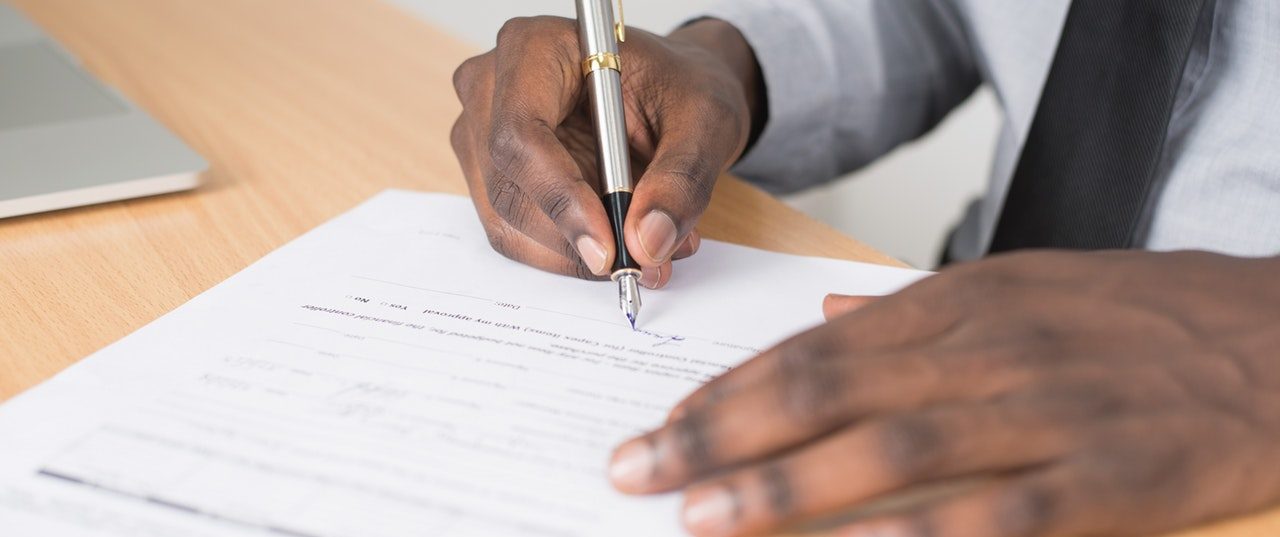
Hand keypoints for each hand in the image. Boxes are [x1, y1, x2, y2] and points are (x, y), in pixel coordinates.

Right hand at [450, 17, 762, 286]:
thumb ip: (681, 180)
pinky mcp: (493, 177)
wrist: (671, 94)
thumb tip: (647, 241)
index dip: (560, 197)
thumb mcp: (705, 122)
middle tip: (643, 262)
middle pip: (509, 186)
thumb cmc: (679, 88)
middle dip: (574, 238)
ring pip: (508, 221)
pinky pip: (516, 235)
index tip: (607, 247)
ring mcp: (483, 135)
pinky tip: (619, 241)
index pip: (521, 133)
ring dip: (575, 253)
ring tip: (648, 248)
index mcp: (536, 48)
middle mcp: (492, 89)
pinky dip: (568, 253)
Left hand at [608, 250, 1279, 536]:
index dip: (729, 389)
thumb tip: (832, 308)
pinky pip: (995, 515)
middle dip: (719, 434)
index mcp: (962, 301)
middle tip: (638, 471)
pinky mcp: (1110, 479)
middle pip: (826, 391)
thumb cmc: (1144, 316)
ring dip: (784, 485)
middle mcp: (988, 349)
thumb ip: (920, 305)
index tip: (661, 424)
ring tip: (701, 516)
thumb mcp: (1026, 283)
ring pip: (890, 449)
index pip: (813, 346)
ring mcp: (1048, 414)